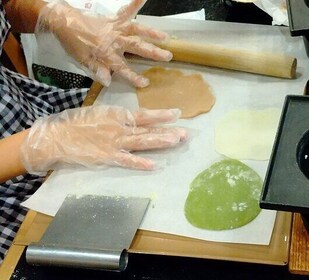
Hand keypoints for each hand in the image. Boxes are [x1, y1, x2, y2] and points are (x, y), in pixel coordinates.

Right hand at [20, 106, 186, 173]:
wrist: (57, 136)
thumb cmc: (77, 122)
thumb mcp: (100, 112)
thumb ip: (118, 117)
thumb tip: (133, 118)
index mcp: (118, 115)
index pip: (145, 115)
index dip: (161, 115)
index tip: (177, 113)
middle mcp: (120, 128)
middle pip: (148, 130)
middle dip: (167, 131)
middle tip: (185, 133)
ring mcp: (115, 143)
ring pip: (142, 142)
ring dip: (160, 142)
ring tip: (175, 142)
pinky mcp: (108, 157)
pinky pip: (127, 161)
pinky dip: (140, 163)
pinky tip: (153, 165)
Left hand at [35, 0, 172, 86]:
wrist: (63, 22)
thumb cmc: (73, 44)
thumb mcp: (82, 60)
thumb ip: (97, 70)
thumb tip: (109, 81)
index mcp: (107, 53)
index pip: (123, 68)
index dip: (134, 77)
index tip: (146, 83)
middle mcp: (115, 41)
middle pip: (136, 47)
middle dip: (152, 52)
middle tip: (168, 56)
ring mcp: (115, 28)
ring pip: (136, 30)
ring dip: (151, 32)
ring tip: (165, 36)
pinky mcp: (113, 19)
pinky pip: (126, 11)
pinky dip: (135, 3)